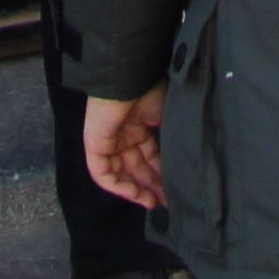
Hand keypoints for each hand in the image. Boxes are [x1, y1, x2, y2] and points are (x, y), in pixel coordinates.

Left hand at [83, 87, 164, 209]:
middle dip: (152, 185)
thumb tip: (184, 167)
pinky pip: (103, 174)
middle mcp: (125, 134)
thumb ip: (171, 144)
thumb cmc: (152, 91)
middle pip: (137, 167)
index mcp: (141, 125)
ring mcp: (109, 140)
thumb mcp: (169, 120)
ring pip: (121, 173)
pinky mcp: (95, 145)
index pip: (151, 156)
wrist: (131, 76)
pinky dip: (118, 187)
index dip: (162, 174)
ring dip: (137, 190)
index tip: (175, 190)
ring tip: (153, 202)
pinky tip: (136, 194)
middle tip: (167, 201)